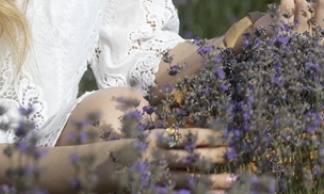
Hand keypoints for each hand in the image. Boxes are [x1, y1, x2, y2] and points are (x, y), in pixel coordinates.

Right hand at [109, 127, 234, 191]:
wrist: (90, 168)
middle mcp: (154, 156)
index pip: (186, 135)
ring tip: (231, 180)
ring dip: (211, 180)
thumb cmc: (118, 150)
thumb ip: (162, 137)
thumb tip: (189, 135)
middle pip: (190, 156)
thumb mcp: (140, 137)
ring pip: (187, 178)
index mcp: (153, 138)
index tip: (226, 135)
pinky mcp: (148, 190)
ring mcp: (152, 176)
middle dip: (214, 156)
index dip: (207, 135)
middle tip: (234, 154)